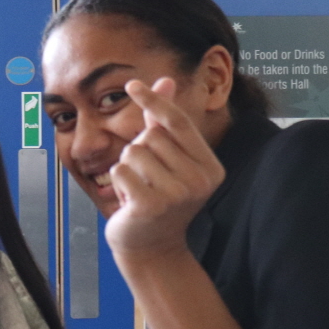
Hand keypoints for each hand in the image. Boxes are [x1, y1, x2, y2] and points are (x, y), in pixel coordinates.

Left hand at [105, 77, 225, 262]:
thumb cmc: (159, 199)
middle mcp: (199, 180)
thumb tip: (165, 81)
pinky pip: (121, 171)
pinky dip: (118, 182)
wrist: (152, 248)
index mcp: (209, 166)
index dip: (154, 101)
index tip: (132, 85)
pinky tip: (130, 201)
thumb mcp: (167, 159)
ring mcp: (177, 194)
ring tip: (139, 189)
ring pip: (133, 152)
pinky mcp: (151, 205)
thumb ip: (166, 122)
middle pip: (151, 136)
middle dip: (138, 152)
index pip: (178, 122)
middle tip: (147, 179)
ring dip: (128, 169)